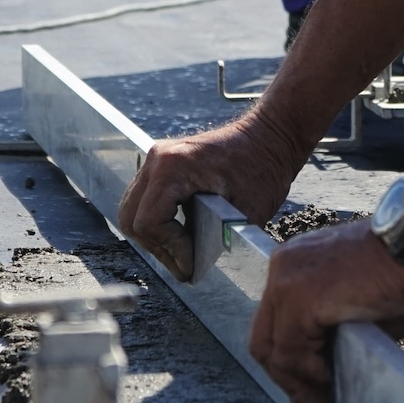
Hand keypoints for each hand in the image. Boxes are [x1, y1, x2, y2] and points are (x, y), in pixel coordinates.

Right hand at [117, 117, 303, 280]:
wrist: (271, 135)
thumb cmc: (264, 166)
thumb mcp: (246, 212)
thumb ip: (216, 240)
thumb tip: (192, 267)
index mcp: (173, 167)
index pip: (150, 222)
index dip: (170, 250)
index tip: (191, 266)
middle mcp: (158, 159)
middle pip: (133, 219)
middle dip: (158, 247)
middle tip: (184, 266)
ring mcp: (157, 159)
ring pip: (134, 210)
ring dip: (156, 236)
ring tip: (183, 254)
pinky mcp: (163, 164)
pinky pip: (145, 199)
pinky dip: (158, 221)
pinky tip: (181, 235)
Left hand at [251, 221, 403, 402]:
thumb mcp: (367, 308)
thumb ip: (341, 336)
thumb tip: (336, 379)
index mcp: (295, 266)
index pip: (276, 327)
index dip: (289, 369)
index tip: (306, 400)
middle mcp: (282, 269)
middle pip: (267, 342)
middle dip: (290, 386)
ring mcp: (286, 282)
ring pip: (277, 353)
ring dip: (301, 391)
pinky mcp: (300, 298)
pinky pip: (294, 354)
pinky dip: (310, 379)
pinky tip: (332, 392)